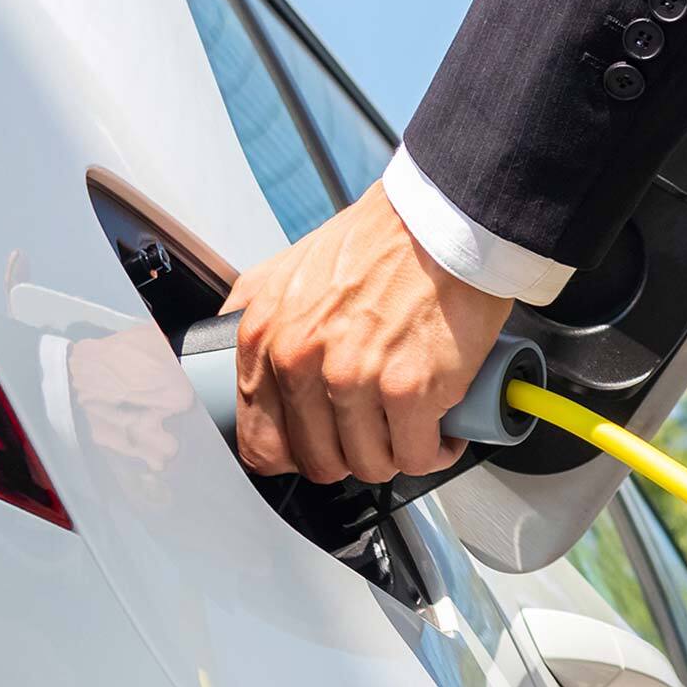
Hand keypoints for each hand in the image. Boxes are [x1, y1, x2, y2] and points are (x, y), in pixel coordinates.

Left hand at [221, 181, 512, 484]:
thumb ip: (253, 310)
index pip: (261, 443)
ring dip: (396, 454)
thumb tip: (242, 357)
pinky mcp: (411, 389)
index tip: (324, 443)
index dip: (298, 452)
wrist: (443, 221)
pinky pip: (418, 455)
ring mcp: (355, 378)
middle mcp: (302, 362)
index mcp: (266, 337)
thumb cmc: (380, 240)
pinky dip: (436, 449)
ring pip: (370, 464)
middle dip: (353, 454)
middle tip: (378, 431)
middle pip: (320, 461)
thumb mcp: (288, 266)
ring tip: (413, 427)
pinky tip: (442, 427)